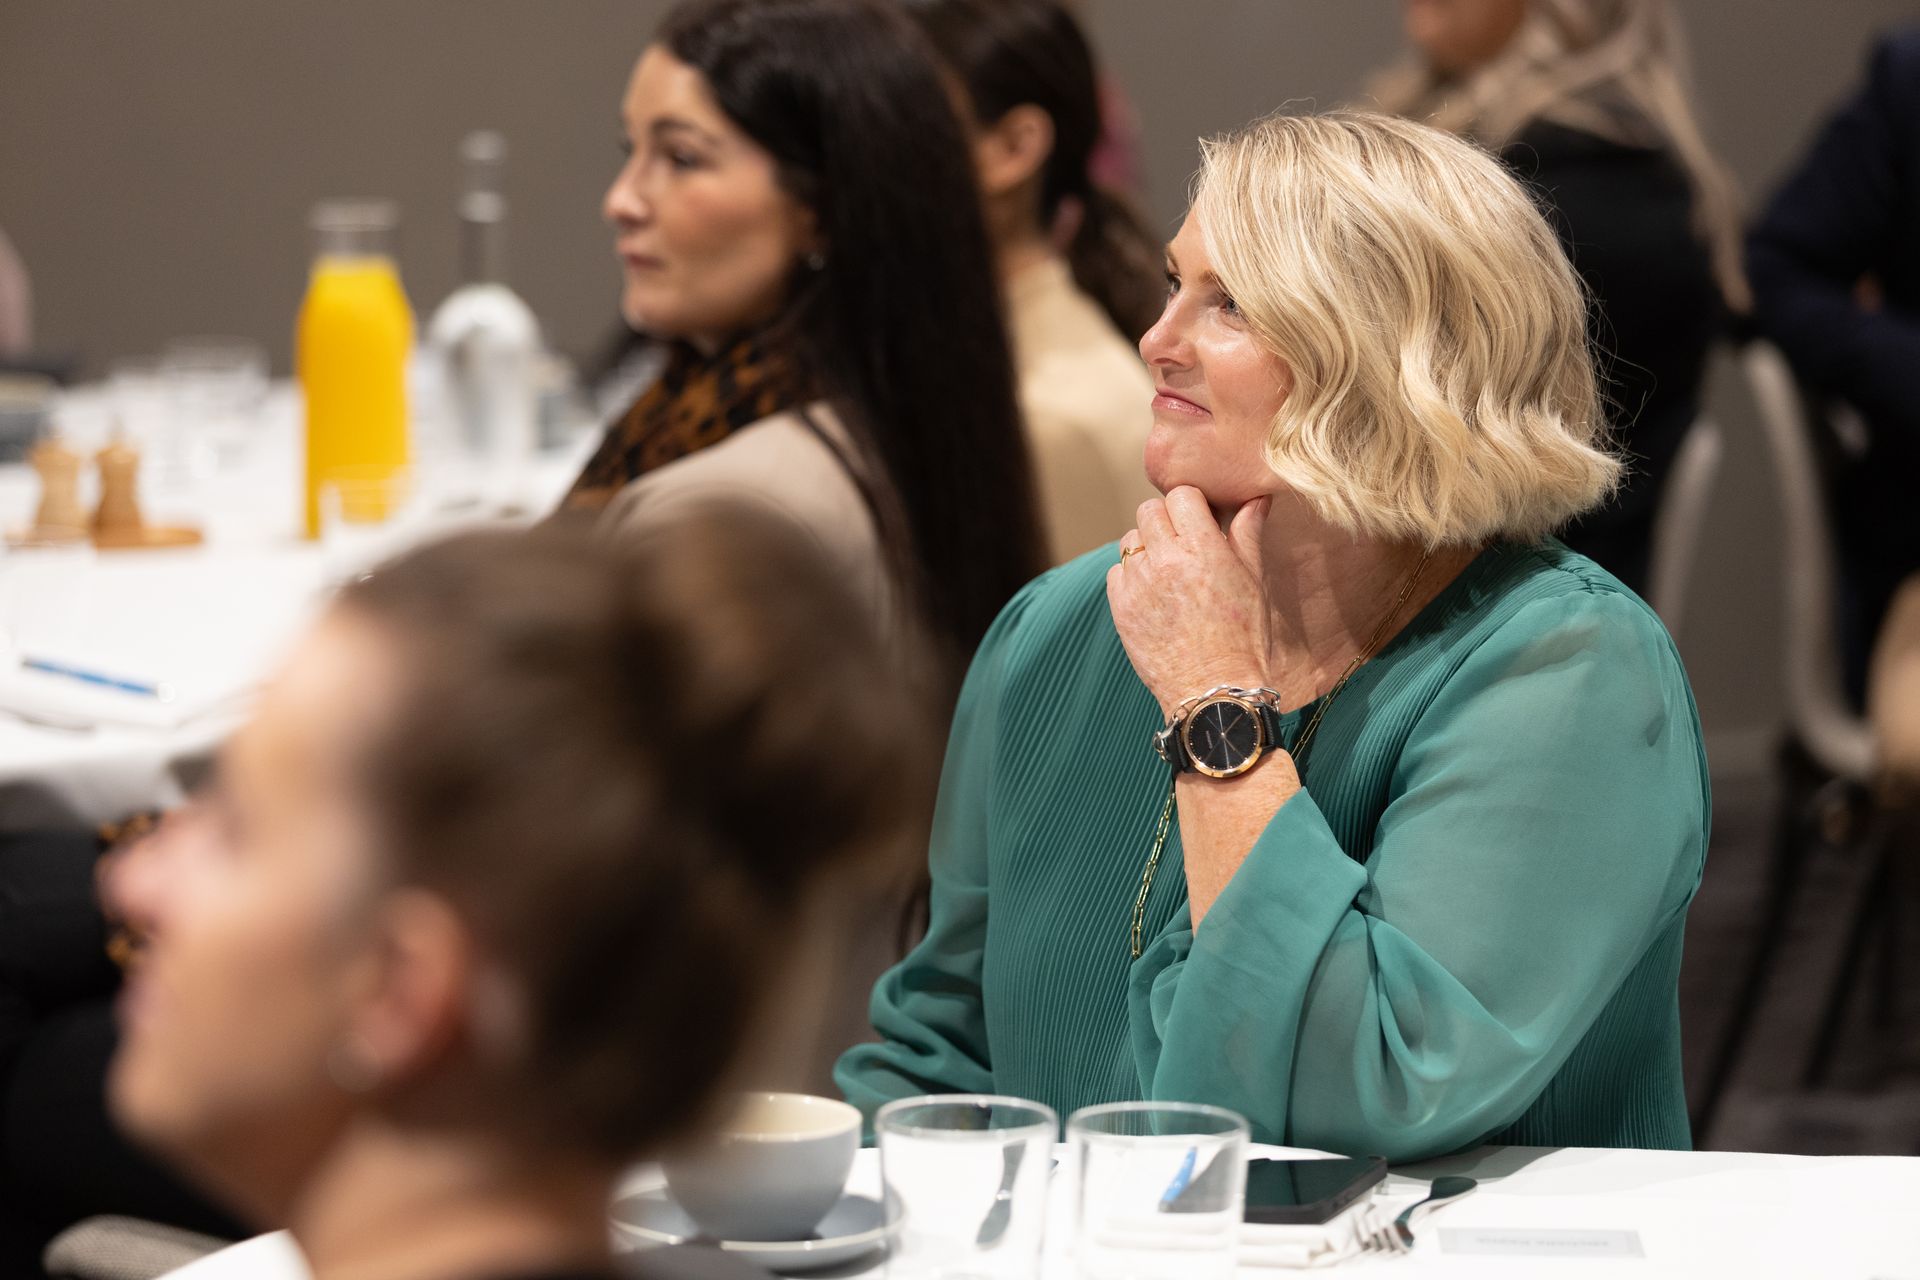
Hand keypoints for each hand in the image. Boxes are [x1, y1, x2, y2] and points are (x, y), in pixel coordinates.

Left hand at [1107, 486, 1272, 716]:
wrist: (1214, 691)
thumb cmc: (1243, 637)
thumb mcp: (1254, 582)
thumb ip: (1247, 534)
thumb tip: (1257, 498)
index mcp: (1202, 548)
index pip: (1181, 495)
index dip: (1192, 505)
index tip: (1200, 521)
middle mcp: (1165, 559)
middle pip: (1149, 510)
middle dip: (1166, 521)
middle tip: (1182, 544)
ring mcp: (1138, 584)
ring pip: (1129, 539)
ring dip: (1146, 547)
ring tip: (1167, 571)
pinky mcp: (1120, 607)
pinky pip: (1116, 572)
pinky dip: (1131, 576)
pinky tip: (1153, 595)